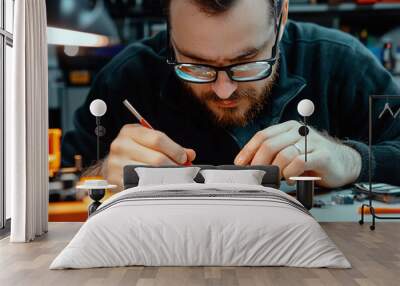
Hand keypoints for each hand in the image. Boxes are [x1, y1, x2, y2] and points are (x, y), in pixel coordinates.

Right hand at [102, 124, 195, 186]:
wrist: (111, 164)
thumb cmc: (136, 151)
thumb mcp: (150, 142)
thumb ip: (171, 146)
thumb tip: (190, 154)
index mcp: (130, 131)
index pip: (158, 139)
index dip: (175, 150)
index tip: (184, 157)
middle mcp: (121, 145)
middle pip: (157, 159)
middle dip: (174, 166)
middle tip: (182, 171)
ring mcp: (116, 164)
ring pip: (151, 174)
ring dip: (167, 178)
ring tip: (173, 178)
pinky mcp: (116, 180)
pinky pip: (142, 185)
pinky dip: (154, 186)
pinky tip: (160, 184)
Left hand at [234, 121, 361, 187]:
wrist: (343, 163)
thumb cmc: (312, 160)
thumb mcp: (290, 153)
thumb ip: (273, 154)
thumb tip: (248, 165)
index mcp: (287, 128)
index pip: (262, 136)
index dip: (248, 150)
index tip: (240, 164)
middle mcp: (298, 131)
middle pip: (270, 145)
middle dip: (258, 163)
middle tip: (256, 176)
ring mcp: (311, 141)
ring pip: (283, 154)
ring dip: (276, 170)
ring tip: (276, 179)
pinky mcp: (322, 154)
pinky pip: (300, 162)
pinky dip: (291, 173)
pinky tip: (291, 179)